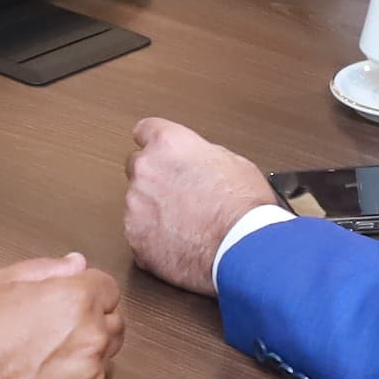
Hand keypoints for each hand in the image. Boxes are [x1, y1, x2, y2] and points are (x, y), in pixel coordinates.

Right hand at [0, 254, 122, 378]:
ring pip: (102, 366)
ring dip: (81, 364)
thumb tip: (77, 265)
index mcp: (76, 301)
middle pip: (113, 327)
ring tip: (37, 369)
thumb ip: (45, 270)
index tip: (64, 307)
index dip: (85, 295)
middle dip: (90, 327)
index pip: (108, 290)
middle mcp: (92, 339)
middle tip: (49, 338)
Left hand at [123, 119, 271, 296]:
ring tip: (186, 225)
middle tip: (180, 194)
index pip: (145, 130)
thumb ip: (203, 156)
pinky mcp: (135, 239)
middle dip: (154, 179)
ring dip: (154, 211)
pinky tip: (180, 244)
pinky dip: (154, 239)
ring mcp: (135, 206)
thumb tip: (198, 162)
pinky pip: (139, 234)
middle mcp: (145, 171)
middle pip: (137, 167)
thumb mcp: (234, 163)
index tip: (158, 153)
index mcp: (168, 144)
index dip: (154, 144)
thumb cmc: (243, 206)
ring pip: (136, 203)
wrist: (241, 248)